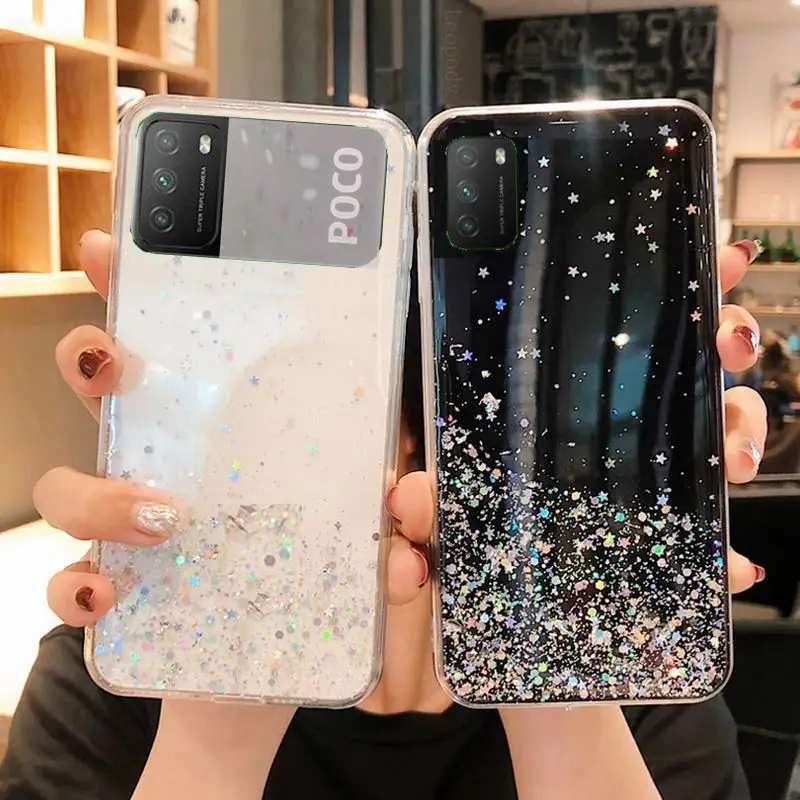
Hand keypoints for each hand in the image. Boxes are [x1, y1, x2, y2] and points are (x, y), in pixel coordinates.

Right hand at [35, 230, 436, 717]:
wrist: (278, 671)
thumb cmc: (320, 582)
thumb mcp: (369, 529)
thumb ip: (393, 505)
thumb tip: (409, 493)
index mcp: (225, 430)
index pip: (177, 345)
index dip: (135, 290)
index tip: (113, 249)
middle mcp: (166, 464)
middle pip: (100, 390)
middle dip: (90, 359)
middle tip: (119, 364)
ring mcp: (131, 529)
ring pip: (67, 485)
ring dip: (98, 491)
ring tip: (163, 514)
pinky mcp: (118, 597)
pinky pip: (65, 584)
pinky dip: (75, 588)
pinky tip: (110, 594)